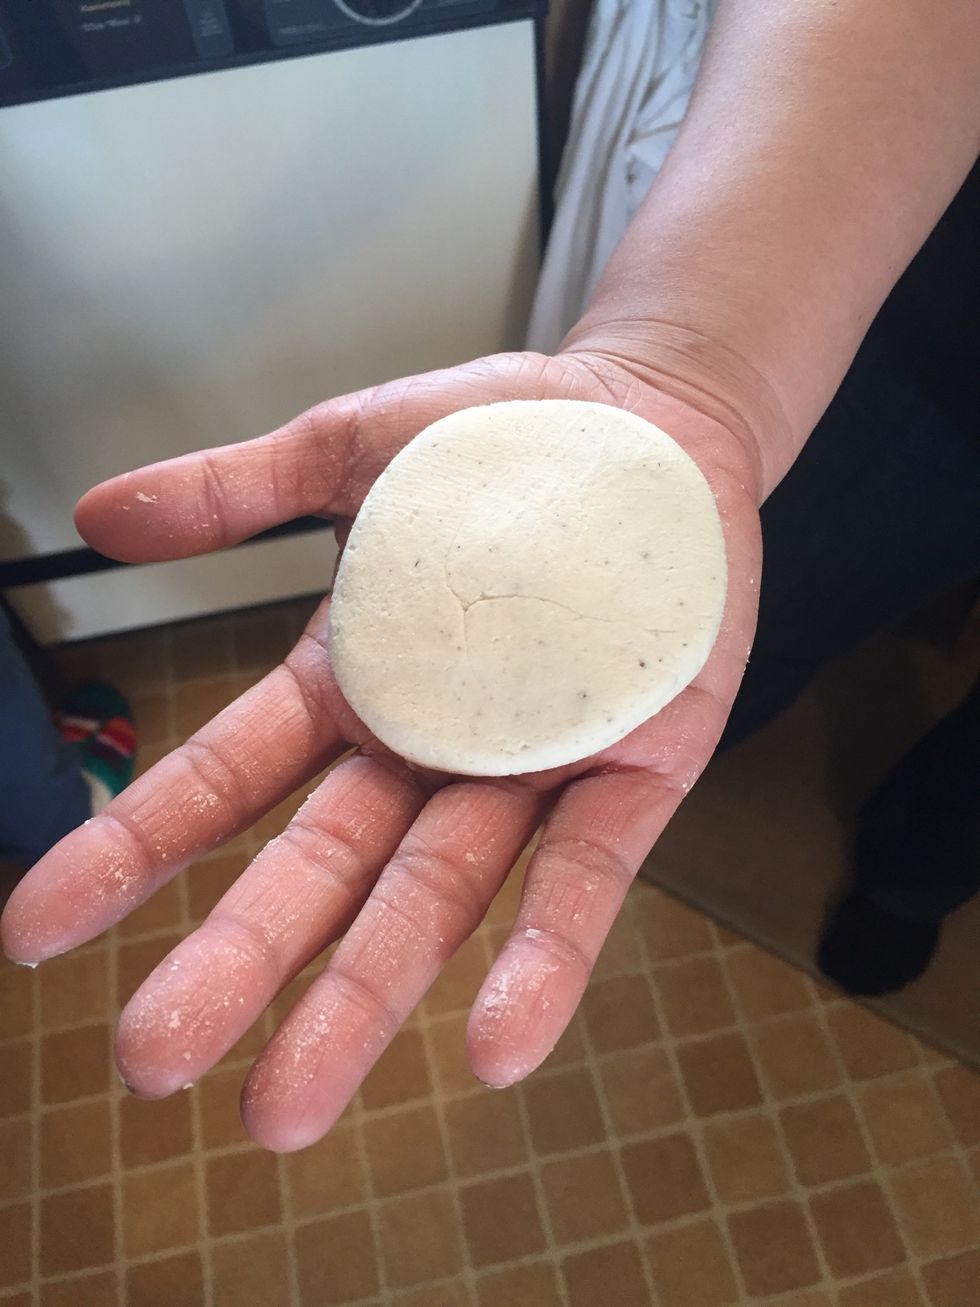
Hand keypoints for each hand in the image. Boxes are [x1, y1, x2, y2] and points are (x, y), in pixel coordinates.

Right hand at [2, 348, 763, 1150]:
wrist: (654, 420)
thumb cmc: (499, 438)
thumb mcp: (354, 449)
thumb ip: (235, 493)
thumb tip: (96, 512)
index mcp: (353, 684)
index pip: (226, 781)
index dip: (130, 849)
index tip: (34, 929)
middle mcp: (429, 750)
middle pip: (321, 873)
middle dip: (240, 963)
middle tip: (154, 1061)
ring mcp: (530, 773)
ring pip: (435, 901)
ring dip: (365, 999)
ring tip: (285, 1103)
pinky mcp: (633, 777)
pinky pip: (581, 884)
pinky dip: (542, 963)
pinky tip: (494, 1051)